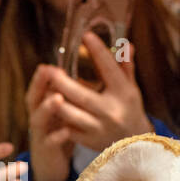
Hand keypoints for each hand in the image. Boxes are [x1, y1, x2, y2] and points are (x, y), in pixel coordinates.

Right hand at [25, 62, 74, 180]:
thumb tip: (78, 74)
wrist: (51, 167)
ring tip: (57, 98)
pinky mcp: (46, 151)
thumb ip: (65, 97)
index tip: (48, 64)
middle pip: (33, 99)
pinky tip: (66, 131)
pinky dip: (57, 137)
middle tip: (46, 71)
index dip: (41, 77)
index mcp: (41, 108)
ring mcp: (40, 135)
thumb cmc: (59, 135)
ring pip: (39, 119)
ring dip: (47, 108)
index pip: (38, 89)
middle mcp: (37, 119)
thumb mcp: (60, 114)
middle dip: (38, 85)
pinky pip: (50, 142)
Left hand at [42, 31, 153, 152]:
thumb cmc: (129, 109)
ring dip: (55, 100)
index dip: (99, 52)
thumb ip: (126, 67)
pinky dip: (58, 117)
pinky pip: (67, 129)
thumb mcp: (131, 88)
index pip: (110, 70)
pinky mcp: (89, 141)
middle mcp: (112, 111)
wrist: (135, 144)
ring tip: (45, 87)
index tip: (86, 36)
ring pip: (70, 114)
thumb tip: (126, 44)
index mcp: (124, 94)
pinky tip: (49, 106)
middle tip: (49, 69)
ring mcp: (99, 128)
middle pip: (82, 95)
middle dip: (62, 82)